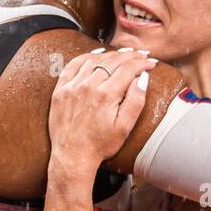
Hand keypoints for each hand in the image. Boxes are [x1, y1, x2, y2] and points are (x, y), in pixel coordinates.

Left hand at [48, 48, 155, 172]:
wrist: (73, 156)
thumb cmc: (100, 145)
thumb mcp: (124, 127)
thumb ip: (135, 101)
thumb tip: (142, 78)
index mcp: (106, 95)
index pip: (128, 69)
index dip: (141, 63)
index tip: (150, 63)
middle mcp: (88, 86)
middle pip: (112, 61)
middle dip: (130, 56)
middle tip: (140, 55)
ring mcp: (72, 86)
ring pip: (94, 60)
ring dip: (110, 54)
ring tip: (122, 54)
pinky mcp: (61, 90)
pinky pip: (73, 65)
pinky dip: (86, 57)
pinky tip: (95, 55)